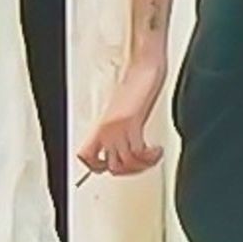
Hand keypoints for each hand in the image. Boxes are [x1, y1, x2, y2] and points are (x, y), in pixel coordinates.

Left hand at [77, 56, 167, 177]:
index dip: (97, 168)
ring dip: (143, 165)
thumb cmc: (135, 86)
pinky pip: (138, 153)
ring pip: (125, 163)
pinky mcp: (131, 123)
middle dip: (130, 171)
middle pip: (111, 167)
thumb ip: (118, 131)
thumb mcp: (121, 113)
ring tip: (153, 157)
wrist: (144, 70)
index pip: (85, 157)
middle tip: (142, 165)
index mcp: (100, 128)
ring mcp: (118, 127)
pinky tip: (157, 150)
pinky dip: (150, 157)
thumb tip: (122, 147)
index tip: (114, 167)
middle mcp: (106, 130)